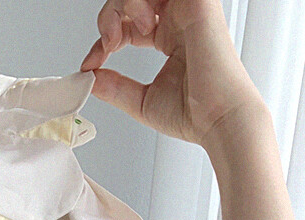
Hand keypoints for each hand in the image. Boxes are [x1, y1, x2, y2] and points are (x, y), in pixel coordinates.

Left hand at [78, 0, 265, 146]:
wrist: (218, 119)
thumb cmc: (194, 114)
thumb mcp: (140, 101)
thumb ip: (114, 87)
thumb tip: (90, 79)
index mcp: (171, 36)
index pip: (129, 21)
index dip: (105, 37)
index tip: (92, 63)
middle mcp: (180, 18)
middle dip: (109, 16)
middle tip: (106, 45)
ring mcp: (189, 8)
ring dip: (121, 6)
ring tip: (120, 38)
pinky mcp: (197, 4)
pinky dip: (138, 2)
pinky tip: (139, 26)